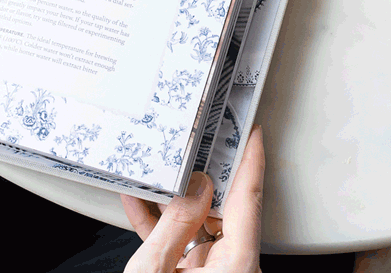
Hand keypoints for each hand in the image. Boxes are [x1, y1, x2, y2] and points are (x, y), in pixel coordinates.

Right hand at [121, 124, 263, 271]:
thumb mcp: (155, 269)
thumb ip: (175, 225)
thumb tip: (194, 186)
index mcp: (236, 266)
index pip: (249, 200)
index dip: (250, 160)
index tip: (251, 131)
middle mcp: (232, 268)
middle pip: (225, 209)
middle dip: (205, 174)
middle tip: (198, 141)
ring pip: (200, 223)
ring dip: (175, 199)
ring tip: (160, 168)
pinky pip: (182, 244)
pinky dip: (160, 225)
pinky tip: (139, 202)